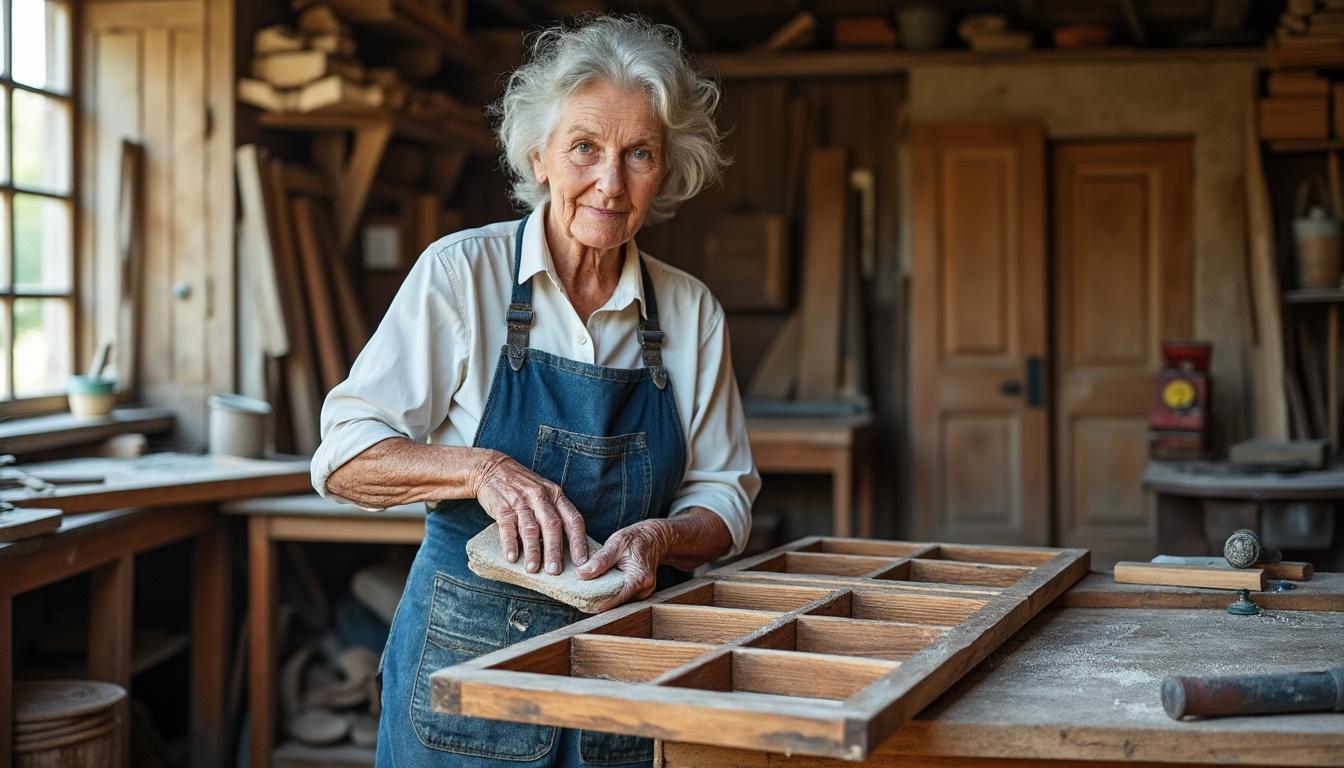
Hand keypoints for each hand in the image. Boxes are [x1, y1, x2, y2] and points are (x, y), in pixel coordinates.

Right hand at [470, 450, 588, 574]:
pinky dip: (510, 543)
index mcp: (556, 495)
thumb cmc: (523, 487)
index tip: (582, 562)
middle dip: (555, 550)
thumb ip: (556, 514)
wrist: (492, 468)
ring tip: (533, 569)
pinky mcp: (502, 506)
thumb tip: (569, 547)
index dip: (579, 542)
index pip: (573, 520)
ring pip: (531, 528)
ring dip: (533, 550)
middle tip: (556, 571)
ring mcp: (521, 501)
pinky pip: (507, 526)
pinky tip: (512, 557)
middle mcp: (541, 497)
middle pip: (553, 526)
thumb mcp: (545, 493)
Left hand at [577, 519, 673, 611]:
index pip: (618, 598)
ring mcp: (645, 591)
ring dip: (607, 598)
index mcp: (639, 578)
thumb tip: (581, 574)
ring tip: (589, 594)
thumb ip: (600, 559)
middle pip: (619, 603)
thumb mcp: (616, 543)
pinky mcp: (642, 591)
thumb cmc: (636, 538)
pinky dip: (613, 593)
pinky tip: (602, 589)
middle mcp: (645, 589)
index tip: (584, 605)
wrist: (654, 537)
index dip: (601, 603)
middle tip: (582, 599)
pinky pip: (624, 596)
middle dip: (601, 601)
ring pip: (621, 601)